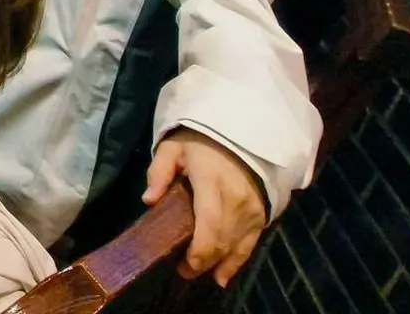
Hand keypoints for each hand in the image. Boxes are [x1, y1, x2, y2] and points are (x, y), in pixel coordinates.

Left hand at [146, 130, 268, 284]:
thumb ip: (159, 172)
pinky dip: (237, 262)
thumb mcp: (173, 148)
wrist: (240, 132)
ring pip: (236, 248)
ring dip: (218, 265)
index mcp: (213, 183)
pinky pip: (250, 245)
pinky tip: (222, 277)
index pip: (209, 226)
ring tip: (198, 274)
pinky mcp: (261, 215)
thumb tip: (148, 200)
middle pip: (222, 242)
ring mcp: (252, 210)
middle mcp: (237, 201)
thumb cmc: (201, 141)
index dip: (198, 252)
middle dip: (203, 263)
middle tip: (183, 271)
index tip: (182, 265)